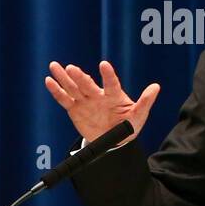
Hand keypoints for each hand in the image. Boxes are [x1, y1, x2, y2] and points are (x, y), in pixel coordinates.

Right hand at [44, 60, 159, 146]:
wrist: (113, 140)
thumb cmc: (127, 126)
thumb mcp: (138, 116)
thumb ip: (145, 102)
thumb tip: (156, 86)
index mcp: (114, 96)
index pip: (111, 83)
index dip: (108, 75)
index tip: (104, 65)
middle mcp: (98, 95)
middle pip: (87, 84)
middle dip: (79, 77)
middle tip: (71, 68)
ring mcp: (85, 101)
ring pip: (73, 88)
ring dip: (64, 78)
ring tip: (54, 66)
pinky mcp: (75, 109)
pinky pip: (64, 100)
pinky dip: (57, 91)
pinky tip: (49, 81)